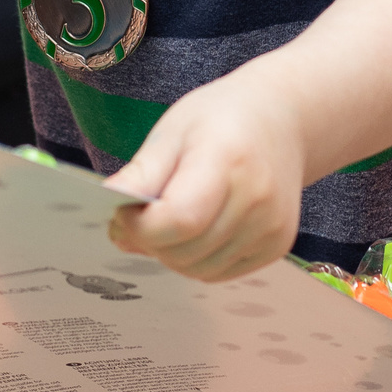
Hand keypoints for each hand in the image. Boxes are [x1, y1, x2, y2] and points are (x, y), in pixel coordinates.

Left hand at [104, 74, 304, 281]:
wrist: (282, 118)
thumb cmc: (222, 118)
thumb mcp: (173, 131)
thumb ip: (142, 173)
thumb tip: (109, 205)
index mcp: (228, 160)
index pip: (180, 219)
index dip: (141, 227)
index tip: (122, 213)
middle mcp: (258, 198)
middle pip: (186, 250)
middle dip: (149, 242)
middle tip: (136, 218)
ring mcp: (272, 226)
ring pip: (200, 270)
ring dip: (171, 254)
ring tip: (166, 222)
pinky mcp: (277, 245)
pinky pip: (220, 272)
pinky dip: (197, 260)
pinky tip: (194, 230)